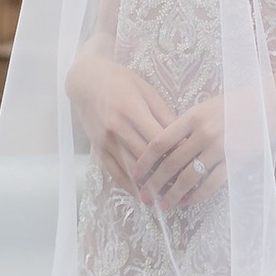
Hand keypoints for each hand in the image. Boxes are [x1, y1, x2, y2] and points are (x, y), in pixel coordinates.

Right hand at [69, 51, 177, 195]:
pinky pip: (114, 172)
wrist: (85, 81)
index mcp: (131, 110)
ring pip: (131, 169)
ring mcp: (105, 141)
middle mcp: (117, 128)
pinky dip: (129, 186)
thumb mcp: (145, 89)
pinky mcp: (98, 149)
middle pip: (145, 157)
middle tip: (184, 184)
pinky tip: (142, 194)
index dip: (175, 153)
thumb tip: (182, 133)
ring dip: (149, 184)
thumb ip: (162, 112)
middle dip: (165, 173)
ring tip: (167, 195)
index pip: (158, 139)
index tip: (190, 162)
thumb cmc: (119, 80)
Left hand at [136, 94, 229, 211]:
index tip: (135, 173)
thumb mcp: (207, 107)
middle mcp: (204, 132)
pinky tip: (187, 202)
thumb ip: (186, 125)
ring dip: (173, 194)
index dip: (145, 160)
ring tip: (164, 205)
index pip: (160, 141)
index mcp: (193, 116)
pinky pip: (211, 184)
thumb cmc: (237, 103)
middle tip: (145, 196)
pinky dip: (196, 196)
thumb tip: (163, 147)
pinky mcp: (236, 161)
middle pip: (170, 163)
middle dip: (154, 183)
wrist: (271, 103)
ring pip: (189, 177)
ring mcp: (220, 148)